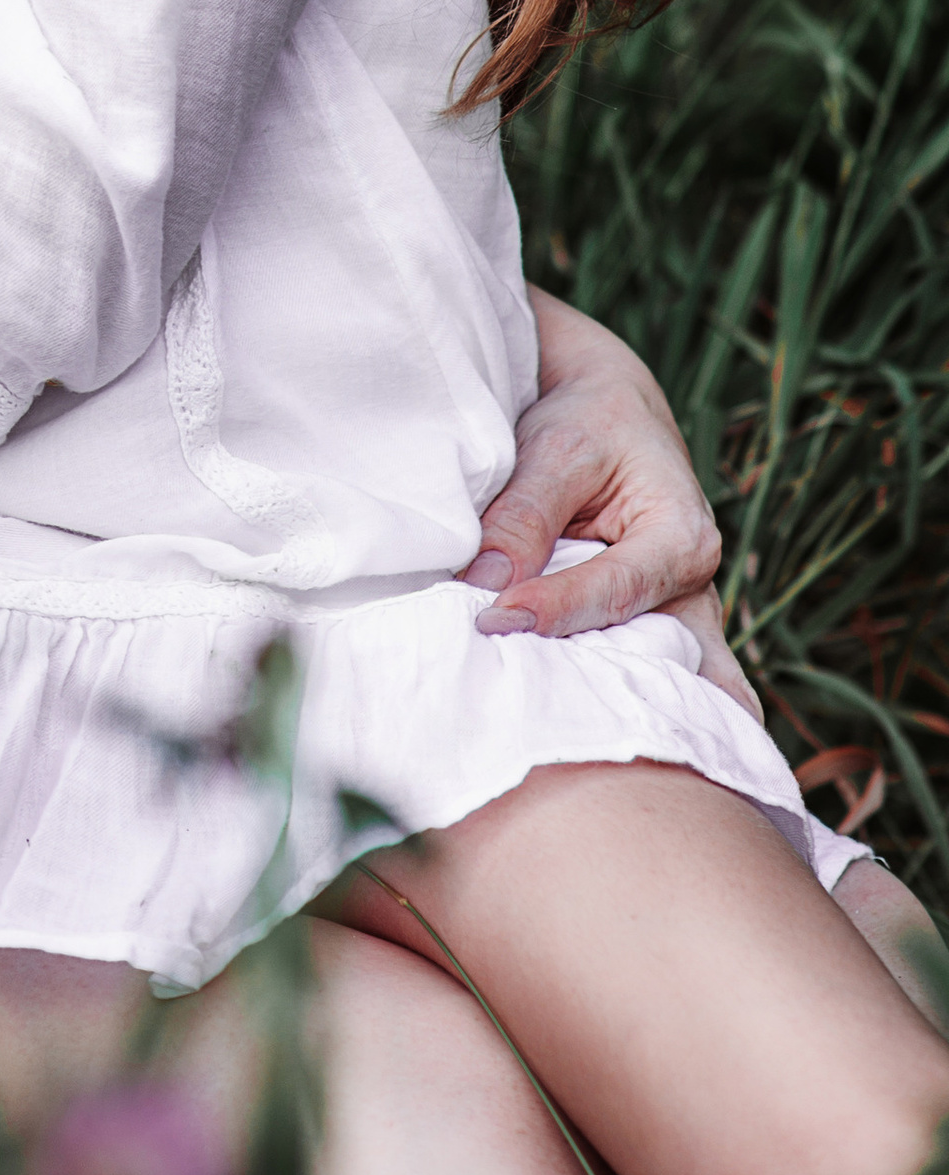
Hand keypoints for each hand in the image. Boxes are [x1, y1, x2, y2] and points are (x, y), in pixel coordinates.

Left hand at [465, 289, 756, 714]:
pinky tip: (565, 751)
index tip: (491, 622)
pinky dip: (599, 704)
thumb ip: (525, 513)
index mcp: (682, 540)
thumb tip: (483, 583)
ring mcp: (670, 625)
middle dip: (620, 710)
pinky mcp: (641, 635)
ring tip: (569, 768)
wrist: (603, 406)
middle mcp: (690, 595)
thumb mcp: (558, 448)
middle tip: (565, 752)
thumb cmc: (587, 420)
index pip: (614, 592)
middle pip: (657, 668)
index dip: (553, 610)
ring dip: (611, 717)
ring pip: (650, 687)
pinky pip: (627, 679)